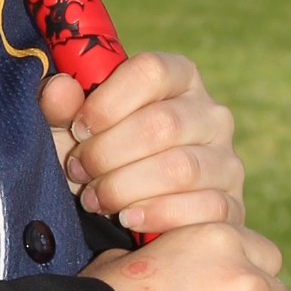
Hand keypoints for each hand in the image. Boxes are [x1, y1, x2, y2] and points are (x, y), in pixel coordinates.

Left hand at [42, 50, 244, 236]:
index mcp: (179, 79)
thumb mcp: (74, 133)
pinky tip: (129, 219)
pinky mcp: (232, 204)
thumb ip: (60, 108)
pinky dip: (158, 215)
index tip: (79, 129)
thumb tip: (59, 88)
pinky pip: (203, 208)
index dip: (108, 100)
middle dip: (108, 153)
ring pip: (181, 169)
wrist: (130, 215)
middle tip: (79, 171)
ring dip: (126, 188)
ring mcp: (226, 160)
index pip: (152, 70)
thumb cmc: (102, 159)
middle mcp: (211, 114)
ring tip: (95, 199)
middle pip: (163, 124)